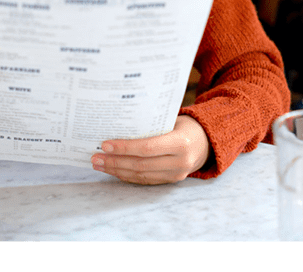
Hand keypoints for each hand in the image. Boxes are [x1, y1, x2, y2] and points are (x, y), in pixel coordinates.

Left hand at [90, 115, 210, 184]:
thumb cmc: (185, 126)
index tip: (104, 145)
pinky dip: (127, 176)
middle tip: (95, 157)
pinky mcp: (171, 181)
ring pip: (141, 175)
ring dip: (117, 170)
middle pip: (141, 164)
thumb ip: (150, 125)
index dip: (124, 147)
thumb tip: (117, 125)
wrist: (207, 142)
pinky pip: (145, 180)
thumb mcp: (172, 120)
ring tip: (99, 164)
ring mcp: (176, 174)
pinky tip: (113, 170)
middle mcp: (180, 162)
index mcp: (180, 142)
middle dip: (114, 162)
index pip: (147, 147)